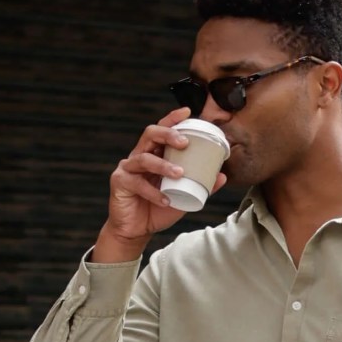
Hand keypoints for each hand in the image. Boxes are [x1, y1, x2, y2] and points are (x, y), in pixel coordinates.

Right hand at [94, 108, 226, 258]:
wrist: (136, 230)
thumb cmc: (157, 209)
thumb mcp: (183, 196)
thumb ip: (200, 185)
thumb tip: (222, 176)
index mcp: (154, 154)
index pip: (162, 131)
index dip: (172, 119)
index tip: (187, 112)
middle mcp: (139, 156)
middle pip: (150, 134)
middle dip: (167, 134)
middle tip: (185, 142)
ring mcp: (128, 168)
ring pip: (144, 158)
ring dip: (163, 165)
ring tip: (179, 173)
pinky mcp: (120, 182)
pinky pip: (138, 183)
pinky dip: (153, 192)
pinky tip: (165, 200)